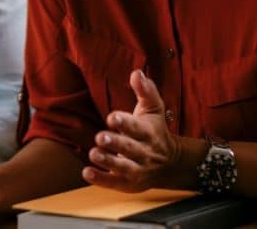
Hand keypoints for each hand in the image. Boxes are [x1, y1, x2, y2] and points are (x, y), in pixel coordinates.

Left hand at [83, 70, 182, 191]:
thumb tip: (136, 73)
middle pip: (130, 148)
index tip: (112, 117)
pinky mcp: (128, 183)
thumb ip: (145, 91)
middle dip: (115, 143)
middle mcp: (144, 152)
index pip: (137, 128)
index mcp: (148, 133)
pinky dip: (100, 179)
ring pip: (123, 167)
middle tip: (101, 137)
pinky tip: (86, 172)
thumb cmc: (154, 130)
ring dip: (108, 161)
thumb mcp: (153, 109)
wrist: (170, 164)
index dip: (125, 122)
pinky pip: (114, 183)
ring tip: (94, 153)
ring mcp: (137, 169)